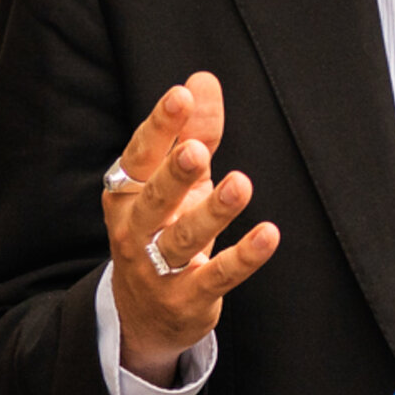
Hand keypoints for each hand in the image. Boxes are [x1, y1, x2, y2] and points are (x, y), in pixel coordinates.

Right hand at [105, 72, 280, 384]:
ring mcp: (157, 268)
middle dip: (173, 175)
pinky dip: (242, 258)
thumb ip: (192, 130)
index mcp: (126, 194)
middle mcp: (135, 230)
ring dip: (211, 213)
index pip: (139, 156)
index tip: (178, 97)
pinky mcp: (186, 298)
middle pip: (153, 200)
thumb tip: (202, 80)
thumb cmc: (163, 228)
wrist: (143, 314)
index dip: (158, 127)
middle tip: (195, 150)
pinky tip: (268, 235)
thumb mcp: (176, 181)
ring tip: (240, 185)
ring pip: (183, 239)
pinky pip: (216, 276)